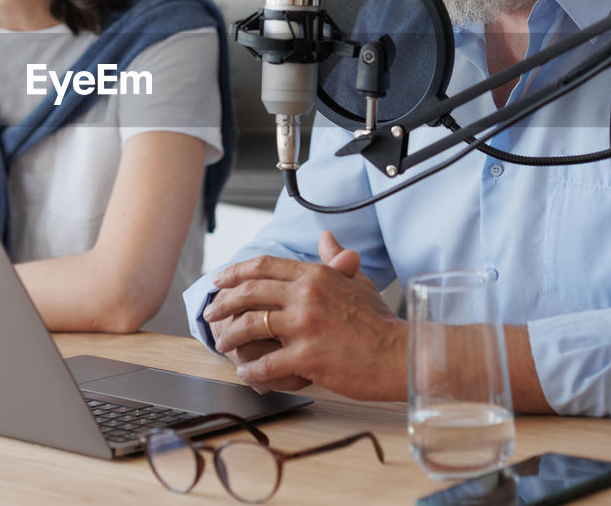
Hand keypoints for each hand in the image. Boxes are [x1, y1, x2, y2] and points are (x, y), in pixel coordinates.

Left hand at [205, 231, 406, 400]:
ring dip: (230, 337)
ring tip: (224, 346)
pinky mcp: (306, 356)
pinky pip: (265, 364)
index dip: (234, 272)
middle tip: (210, 314)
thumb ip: (335, 259)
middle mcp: (306, 294)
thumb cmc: (380, 321)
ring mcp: (304, 325)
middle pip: (248, 292)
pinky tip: (246, 374)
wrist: (400, 354)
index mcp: (315, 274)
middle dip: (222, 303)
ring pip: (249, 326)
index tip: (218, 281)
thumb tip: (326, 237)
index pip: (263, 266)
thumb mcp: (358, 281)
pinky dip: (250, 370)